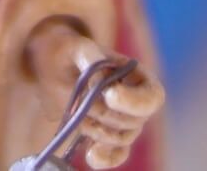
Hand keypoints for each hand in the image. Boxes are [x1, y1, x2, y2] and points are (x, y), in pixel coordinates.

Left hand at [25, 17, 164, 169]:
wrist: (54, 68)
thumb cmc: (70, 53)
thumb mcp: (78, 47)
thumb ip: (91, 59)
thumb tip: (100, 85)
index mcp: (137, 75)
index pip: (153, 97)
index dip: (134, 101)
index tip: (110, 95)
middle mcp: (135, 101)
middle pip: (135, 121)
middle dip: (106, 114)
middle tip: (81, 101)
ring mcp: (123, 122)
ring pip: (122, 138)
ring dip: (98, 131)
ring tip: (77, 115)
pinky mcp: (108, 138)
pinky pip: (115, 155)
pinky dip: (105, 159)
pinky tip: (90, 156)